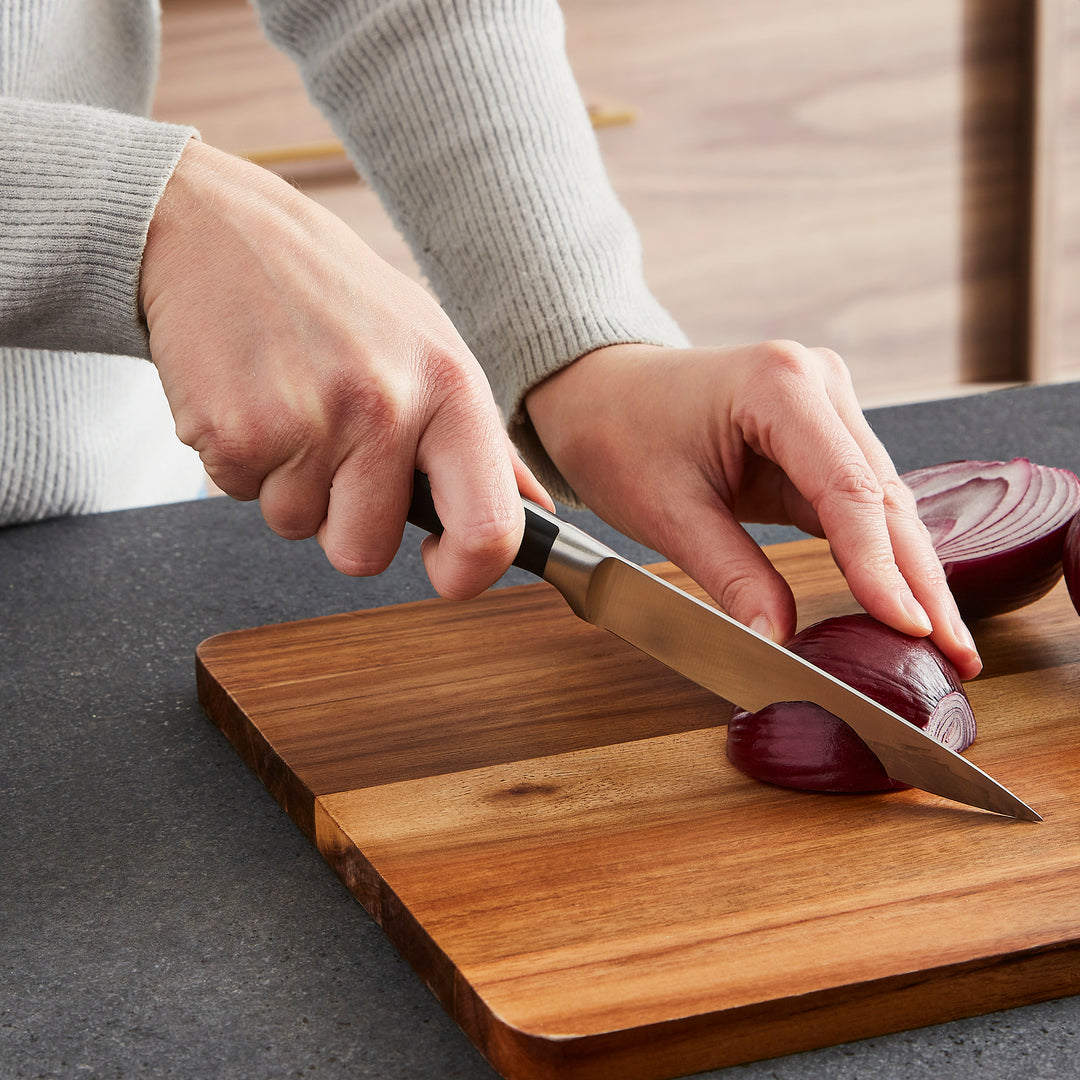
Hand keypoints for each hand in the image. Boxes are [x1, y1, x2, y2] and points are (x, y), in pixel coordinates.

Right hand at [140, 139, 551, 597]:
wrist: (218, 230)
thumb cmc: (334, 295)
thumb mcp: (430, 345)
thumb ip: (483, 441)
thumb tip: (533, 510)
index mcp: (451, 387)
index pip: (490, 530)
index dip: (466, 574)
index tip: (443, 568)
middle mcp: (387, 407)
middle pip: (365, 554)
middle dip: (342, 523)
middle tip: (330, 448)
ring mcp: (308, 422)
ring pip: (296, 528)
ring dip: (286, 484)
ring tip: (286, 402)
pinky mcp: (234, 432)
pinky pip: (237, 497)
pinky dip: (239, 462)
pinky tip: (247, 395)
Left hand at [525, 341, 980, 678]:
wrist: (599, 391)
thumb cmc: (618, 434)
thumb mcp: (666, 510)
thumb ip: (730, 575)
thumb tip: (779, 641)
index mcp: (778, 386)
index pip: (849, 490)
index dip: (883, 568)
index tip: (912, 629)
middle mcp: (818, 384)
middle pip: (883, 497)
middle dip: (920, 581)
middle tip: (957, 653)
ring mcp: (824, 407)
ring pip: (882, 502)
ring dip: (909, 572)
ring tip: (946, 642)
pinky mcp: (817, 436)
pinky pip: (856, 502)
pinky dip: (876, 555)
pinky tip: (902, 603)